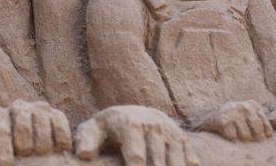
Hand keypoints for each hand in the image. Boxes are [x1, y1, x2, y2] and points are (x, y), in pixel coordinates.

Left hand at [0, 99, 71, 165]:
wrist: (25, 133)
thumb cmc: (2, 143)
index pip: (0, 128)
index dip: (2, 147)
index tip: (5, 163)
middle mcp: (18, 108)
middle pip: (23, 126)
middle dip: (24, 145)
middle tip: (24, 153)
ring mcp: (37, 109)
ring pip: (42, 124)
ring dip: (42, 143)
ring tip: (39, 152)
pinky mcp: (55, 113)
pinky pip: (60, 123)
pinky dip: (60, 137)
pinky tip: (58, 148)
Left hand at [75, 105, 199, 165]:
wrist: (135, 115)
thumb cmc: (108, 129)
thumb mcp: (93, 130)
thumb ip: (86, 141)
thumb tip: (84, 155)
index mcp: (131, 124)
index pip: (136, 157)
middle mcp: (154, 125)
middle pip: (158, 163)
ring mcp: (171, 132)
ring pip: (177, 163)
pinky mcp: (183, 139)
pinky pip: (191, 161)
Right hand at [193, 100, 271, 141]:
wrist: (208, 117)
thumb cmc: (232, 119)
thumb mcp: (247, 115)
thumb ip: (259, 120)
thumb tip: (270, 135)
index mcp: (252, 104)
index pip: (265, 125)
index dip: (263, 134)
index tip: (258, 135)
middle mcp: (244, 106)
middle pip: (257, 132)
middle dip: (252, 137)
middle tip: (244, 135)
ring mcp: (234, 112)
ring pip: (245, 136)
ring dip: (239, 138)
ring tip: (234, 131)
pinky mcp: (224, 120)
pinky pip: (233, 137)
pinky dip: (229, 137)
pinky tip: (225, 130)